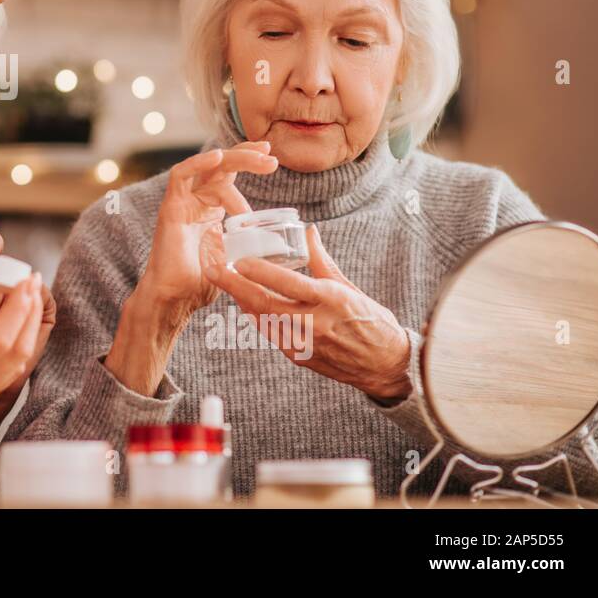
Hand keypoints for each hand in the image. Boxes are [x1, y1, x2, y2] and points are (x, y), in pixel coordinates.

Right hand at [0, 244, 44, 435]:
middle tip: (31, 279)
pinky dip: (15, 343)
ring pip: (16, 363)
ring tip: (26, 295)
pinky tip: (13, 320)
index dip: (17, 307)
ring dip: (25, 327)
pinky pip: (6, 371)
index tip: (24, 278)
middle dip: (28, 313)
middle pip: (17, 351)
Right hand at [137, 141, 278, 319]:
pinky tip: (218, 157)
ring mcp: (182, 203)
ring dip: (236, 160)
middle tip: (273, 158)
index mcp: (209, 210)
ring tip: (263, 162)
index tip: (272, 158)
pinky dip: (199, 163)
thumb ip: (248, 246)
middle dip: (248, 157)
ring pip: (207, 167)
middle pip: (221, 166)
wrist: (175, 299)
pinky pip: (180, 176)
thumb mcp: (233, 258)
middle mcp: (195, 202)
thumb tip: (277, 246)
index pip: (228, 175)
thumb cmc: (200, 284)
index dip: (248, 162)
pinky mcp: (171, 208)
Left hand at [203, 223, 412, 400]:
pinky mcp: (298, 358)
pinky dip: (255, 315)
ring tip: (222, 279)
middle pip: (265, 304)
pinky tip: (244, 301)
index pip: (289, 284)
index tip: (239, 260)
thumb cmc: (372, 322)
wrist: (385, 366)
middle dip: (234, 286)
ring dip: (240, 299)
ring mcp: (305, 344)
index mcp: (332, 301)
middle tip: (212, 269)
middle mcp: (315, 324)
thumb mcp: (350, 288)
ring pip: (261, 319)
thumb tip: (308, 232)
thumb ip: (323, 261)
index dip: (261, 273)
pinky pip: (269, 332)